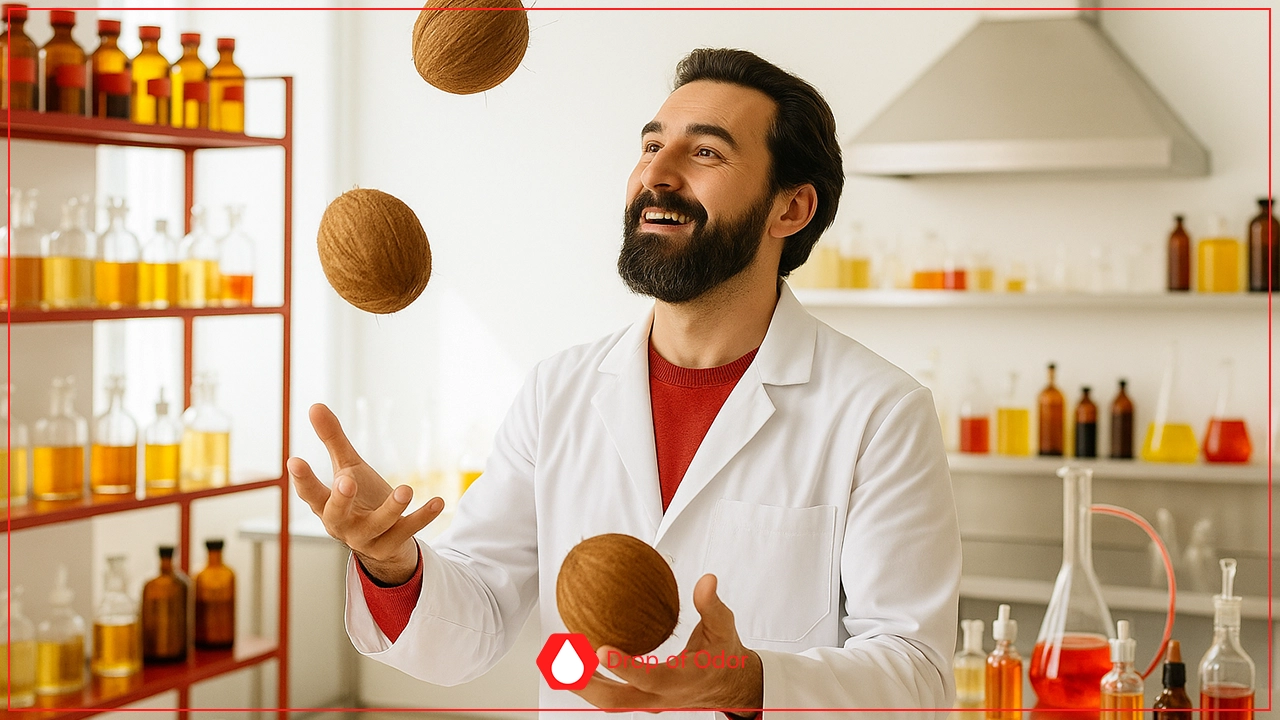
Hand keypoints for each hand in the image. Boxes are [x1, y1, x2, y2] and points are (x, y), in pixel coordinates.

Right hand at [288, 403, 444, 584]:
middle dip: (341, 499)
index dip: (302, 479)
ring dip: (392, 508)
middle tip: (346, 481)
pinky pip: (407, 532)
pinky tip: (439, 502)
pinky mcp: (391, 545)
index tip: (294, 460)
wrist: (381, 540)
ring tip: (405, 489)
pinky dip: (423, 518)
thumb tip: (315, 405)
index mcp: (326, 506)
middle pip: (336, 515)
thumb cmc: (359, 498)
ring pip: (377, 525)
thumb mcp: (347, 467)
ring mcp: (367, 538)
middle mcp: (343, 525)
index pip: (310, 494)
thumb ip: (333, 440)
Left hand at [572, 574, 763, 714]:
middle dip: (586, 683)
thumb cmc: (724, 655)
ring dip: (581, 683)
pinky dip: (590, 678)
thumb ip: (712, 606)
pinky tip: (574, 658)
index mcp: (680, 681)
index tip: (602, 649)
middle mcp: (661, 697)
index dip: (624, 667)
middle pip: (616, 700)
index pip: (649, 679)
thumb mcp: (724, 629)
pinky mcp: (642, 698)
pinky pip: (612, 692)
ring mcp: (649, 701)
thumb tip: (706, 581)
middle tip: (562, 661)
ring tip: (556, 660)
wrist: (731, 686)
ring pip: (609, 700)